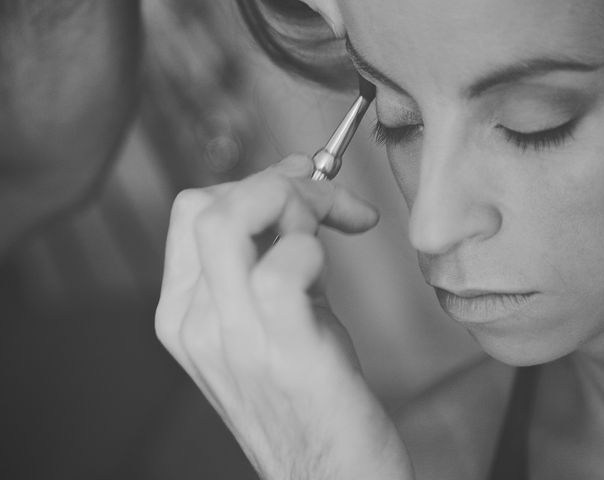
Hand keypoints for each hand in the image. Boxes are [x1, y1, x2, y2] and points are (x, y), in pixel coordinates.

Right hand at [155, 155, 413, 479]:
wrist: (329, 479)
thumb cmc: (310, 397)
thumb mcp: (274, 319)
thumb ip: (275, 255)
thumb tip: (297, 187)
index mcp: (186, 313)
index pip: (194, 211)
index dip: (252, 181)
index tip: (303, 184)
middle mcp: (197, 324)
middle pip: (207, 205)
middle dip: (276, 183)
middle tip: (328, 202)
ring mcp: (233, 340)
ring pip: (230, 222)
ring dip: (296, 205)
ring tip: (336, 231)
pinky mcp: (284, 355)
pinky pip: (279, 271)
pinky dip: (309, 249)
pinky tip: (329, 270)